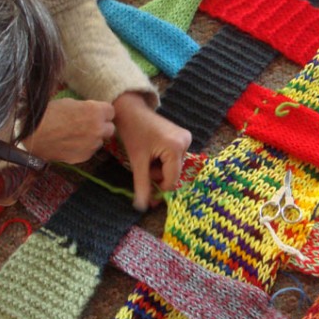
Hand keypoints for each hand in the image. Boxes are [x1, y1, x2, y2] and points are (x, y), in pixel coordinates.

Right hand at [24, 98, 114, 163]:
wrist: (33, 134)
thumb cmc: (49, 114)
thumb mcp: (69, 102)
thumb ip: (85, 107)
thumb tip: (91, 110)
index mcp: (95, 111)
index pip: (111, 111)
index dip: (102, 111)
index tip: (96, 112)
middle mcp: (98, 129)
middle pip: (110, 128)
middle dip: (102, 126)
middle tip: (89, 124)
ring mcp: (92, 145)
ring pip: (100, 141)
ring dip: (93, 138)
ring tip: (76, 134)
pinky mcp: (85, 156)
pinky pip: (89, 150)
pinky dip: (83, 147)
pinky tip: (70, 143)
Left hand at [113, 92, 191, 210]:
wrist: (132, 111)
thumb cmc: (133, 133)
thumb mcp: (137, 162)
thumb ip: (141, 185)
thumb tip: (141, 207)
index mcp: (175, 148)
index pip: (171, 180)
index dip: (158, 184)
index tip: (145, 177)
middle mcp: (186, 143)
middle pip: (173, 174)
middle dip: (158, 173)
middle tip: (144, 162)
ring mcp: (187, 139)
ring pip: (174, 167)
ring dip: (160, 167)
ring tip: (148, 154)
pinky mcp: (184, 137)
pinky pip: (175, 159)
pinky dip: (164, 160)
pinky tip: (154, 149)